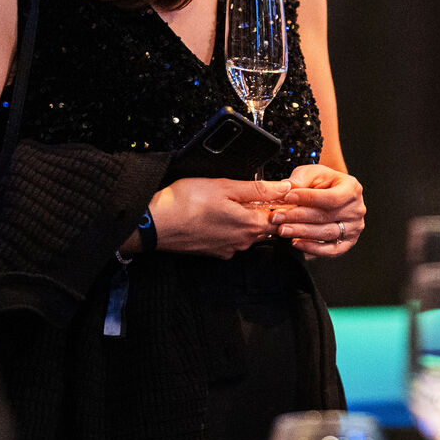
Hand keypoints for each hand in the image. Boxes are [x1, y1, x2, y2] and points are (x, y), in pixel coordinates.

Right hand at [146, 176, 289, 258]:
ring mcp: (227, 250)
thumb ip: (258, 189)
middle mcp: (242, 242)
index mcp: (249, 225)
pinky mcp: (213, 252)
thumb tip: (284, 188)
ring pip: (247, 233)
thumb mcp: (226, 186)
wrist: (155, 224)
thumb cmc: (186, 202)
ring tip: (229, 202)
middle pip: (264, 227)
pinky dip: (229, 228)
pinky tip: (216, 215)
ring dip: (244, 219)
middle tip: (250, 193)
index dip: (283, 205)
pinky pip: (231, 240)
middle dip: (263, 211)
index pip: (280, 219)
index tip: (279, 195)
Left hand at [269, 162, 365, 256]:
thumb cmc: (324, 183)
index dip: (308, 197)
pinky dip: (312, 248)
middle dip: (298, 216)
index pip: (331, 197)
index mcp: (352, 189)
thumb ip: (302, 177)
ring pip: (326, 233)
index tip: (288, 197)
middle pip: (326, 216)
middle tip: (277, 217)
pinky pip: (330, 250)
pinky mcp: (347, 243)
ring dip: (301, 232)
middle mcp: (356, 210)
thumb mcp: (314, 173)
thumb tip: (288, 187)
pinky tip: (296, 242)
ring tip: (282, 229)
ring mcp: (353, 228)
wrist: (333, 194)